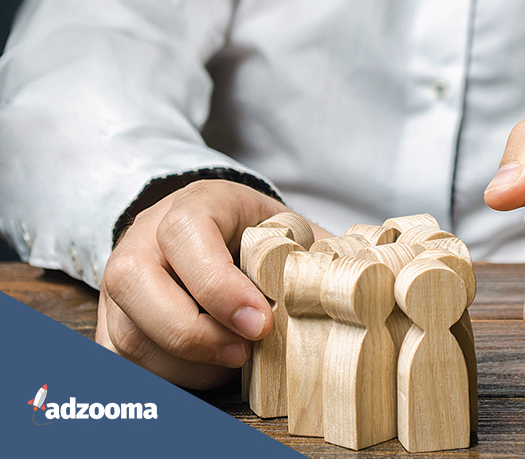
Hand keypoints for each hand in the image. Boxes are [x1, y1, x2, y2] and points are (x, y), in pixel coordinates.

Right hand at [95, 179, 330, 388]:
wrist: (201, 231)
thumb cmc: (249, 234)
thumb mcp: (283, 227)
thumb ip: (313, 250)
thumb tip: (355, 278)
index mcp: (190, 207)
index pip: (185, 236)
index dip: (219, 285)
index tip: (260, 322)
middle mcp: (141, 240)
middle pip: (135, 284)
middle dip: (193, 333)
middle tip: (244, 354)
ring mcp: (117, 283)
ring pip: (129, 332)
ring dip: (185, 364)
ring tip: (232, 363)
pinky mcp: (110, 321)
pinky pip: (122, 361)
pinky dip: (165, 377)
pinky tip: (204, 373)